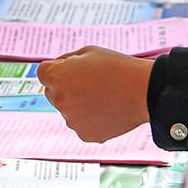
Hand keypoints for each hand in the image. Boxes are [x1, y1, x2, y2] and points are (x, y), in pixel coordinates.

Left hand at [37, 47, 155, 143]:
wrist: (144, 91)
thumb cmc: (116, 67)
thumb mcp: (87, 52)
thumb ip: (65, 62)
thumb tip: (54, 72)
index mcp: (57, 78)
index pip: (43, 72)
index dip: (59, 67)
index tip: (75, 68)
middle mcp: (60, 101)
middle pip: (53, 92)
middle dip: (65, 87)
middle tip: (91, 82)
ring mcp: (72, 121)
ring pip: (68, 110)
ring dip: (79, 104)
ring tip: (104, 96)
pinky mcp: (85, 135)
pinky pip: (82, 124)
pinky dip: (91, 119)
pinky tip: (107, 110)